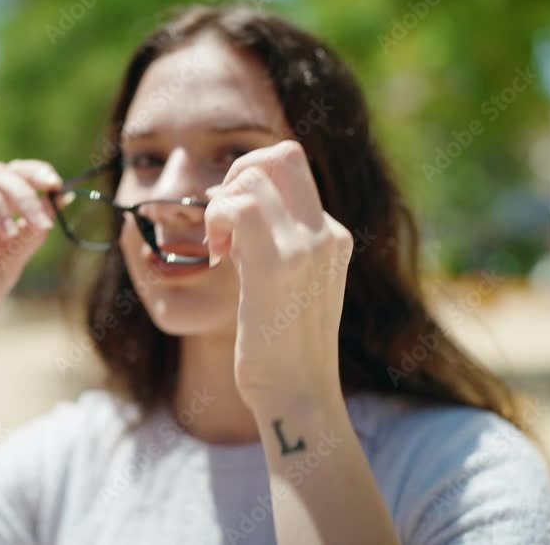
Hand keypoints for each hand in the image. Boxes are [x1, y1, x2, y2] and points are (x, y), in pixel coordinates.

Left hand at [204, 140, 353, 412]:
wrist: (297, 396)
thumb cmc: (282, 349)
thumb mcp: (290, 287)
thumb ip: (275, 245)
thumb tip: (233, 205)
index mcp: (333, 237)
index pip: (291, 170)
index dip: (250, 180)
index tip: (229, 220)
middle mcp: (327, 234)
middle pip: (282, 154)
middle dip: (237, 175)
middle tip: (221, 224)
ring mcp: (308, 246)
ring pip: (255, 175)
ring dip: (222, 204)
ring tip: (220, 249)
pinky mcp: (279, 265)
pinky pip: (239, 207)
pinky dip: (216, 222)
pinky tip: (218, 258)